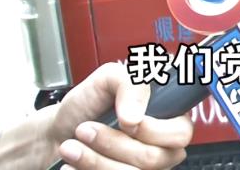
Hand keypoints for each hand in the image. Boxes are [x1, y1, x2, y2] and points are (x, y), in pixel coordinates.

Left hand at [49, 63, 192, 169]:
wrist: (57, 132)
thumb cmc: (87, 105)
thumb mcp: (108, 78)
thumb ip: (130, 84)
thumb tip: (136, 117)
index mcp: (169, 118)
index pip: (182, 132)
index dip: (153, 131)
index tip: (125, 122)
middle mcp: (163, 147)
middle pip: (154, 158)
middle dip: (114, 144)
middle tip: (85, 130)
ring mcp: (146, 168)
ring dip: (94, 160)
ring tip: (72, 147)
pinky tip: (75, 164)